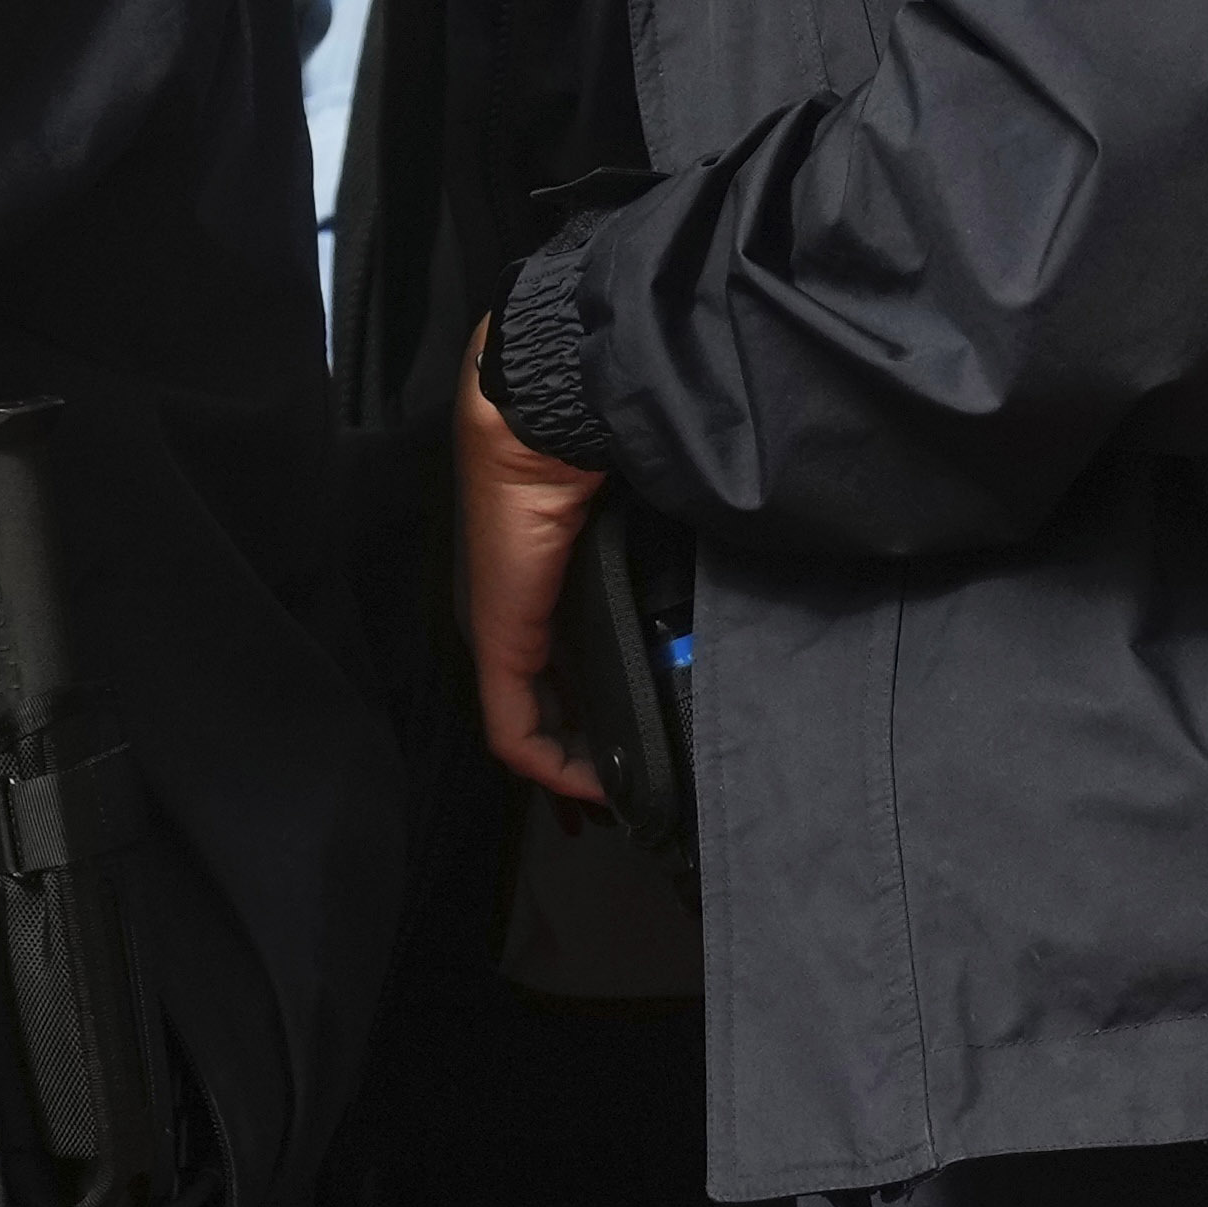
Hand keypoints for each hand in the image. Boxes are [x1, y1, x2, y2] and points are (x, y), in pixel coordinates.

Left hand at [456, 342, 613, 813]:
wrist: (549, 413)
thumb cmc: (596, 447)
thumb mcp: (636, 516)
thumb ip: (657, 558)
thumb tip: (708, 587)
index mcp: (542, 582)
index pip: (559, 671)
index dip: (594, 722)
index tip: (638, 756)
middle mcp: (514, 612)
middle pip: (542, 708)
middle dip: (584, 756)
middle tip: (629, 790)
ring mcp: (500, 629)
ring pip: (527, 724)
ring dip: (570, 764)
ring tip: (615, 793)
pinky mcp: (499, 640)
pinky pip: (513, 728)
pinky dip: (550, 763)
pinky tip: (588, 783)